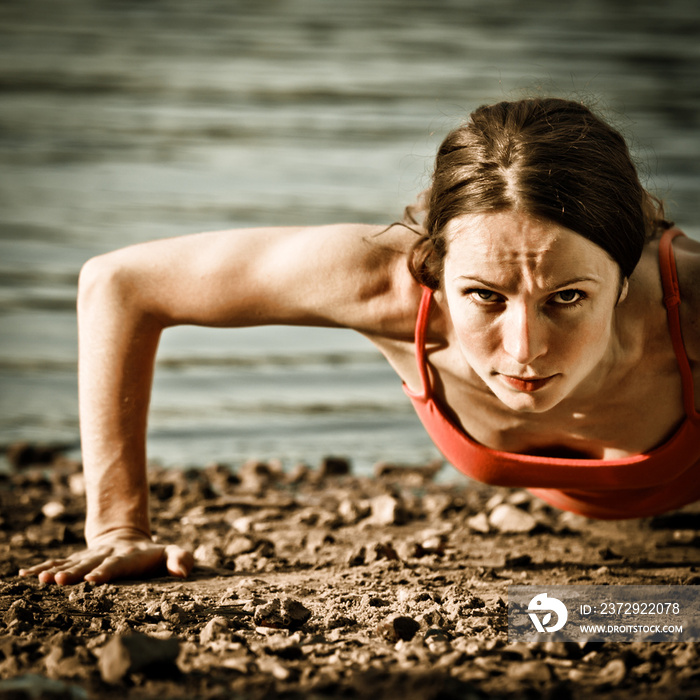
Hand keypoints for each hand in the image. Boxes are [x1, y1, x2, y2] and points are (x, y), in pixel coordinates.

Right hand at [18, 529, 193, 584]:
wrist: (128, 539)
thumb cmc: (153, 555)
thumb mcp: (171, 553)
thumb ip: (181, 559)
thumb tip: (184, 572)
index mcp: (128, 557)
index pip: (116, 565)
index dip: (105, 572)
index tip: (93, 580)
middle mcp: (106, 556)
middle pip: (89, 564)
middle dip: (75, 572)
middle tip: (60, 580)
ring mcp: (90, 557)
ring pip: (71, 563)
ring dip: (56, 570)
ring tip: (40, 578)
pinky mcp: (78, 560)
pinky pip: (58, 562)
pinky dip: (42, 567)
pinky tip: (25, 574)